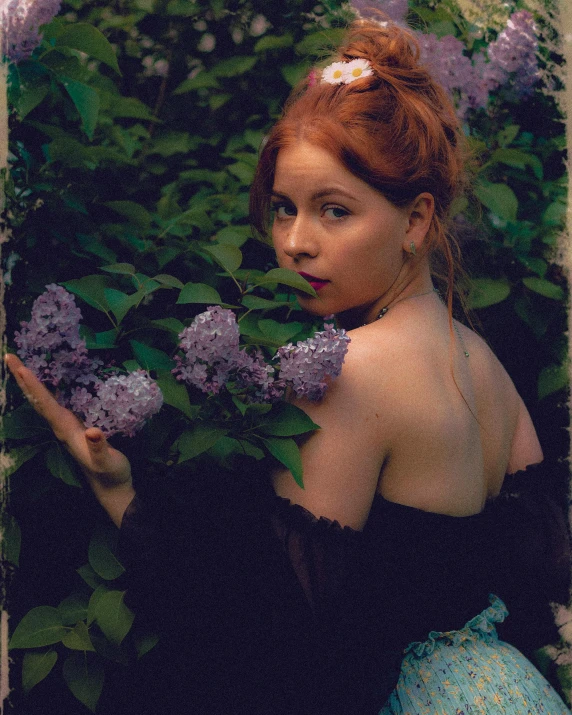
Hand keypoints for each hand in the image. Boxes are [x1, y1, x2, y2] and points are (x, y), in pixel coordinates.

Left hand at [5, 354, 133, 524]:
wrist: (111, 487)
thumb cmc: (110, 473)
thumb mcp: (107, 461)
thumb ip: (99, 447)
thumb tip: (92, 431)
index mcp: (65, 430)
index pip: (46, 404)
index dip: (34, 386)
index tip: (21, 367)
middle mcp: (60, 426)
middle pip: (37, 399)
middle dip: (23, 379)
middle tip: (9, 357)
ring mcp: (65, 427)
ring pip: (43, 401)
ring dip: (31, 384)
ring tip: (20, 365)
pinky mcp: (74, 427)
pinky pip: (54, 404)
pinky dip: (46, 391)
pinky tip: (48, 382)